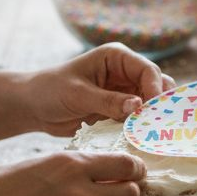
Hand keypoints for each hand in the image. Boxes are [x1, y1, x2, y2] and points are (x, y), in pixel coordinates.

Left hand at [21, 43, 175, 135]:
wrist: (34, 107)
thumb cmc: (51, 91)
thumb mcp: (79, 94)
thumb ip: (108, 101)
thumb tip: (138, 106)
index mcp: (116, 57)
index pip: (147, 70)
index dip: (155, 88)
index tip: (154, 109)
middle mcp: (124, 72)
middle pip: (155, 85)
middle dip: (159, 103)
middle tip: (162, 124)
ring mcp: (123, 92)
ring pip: (150, 103)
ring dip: (152, 117)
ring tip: (153, 133)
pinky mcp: (119, 110)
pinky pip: (138, 118)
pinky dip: (141, 127)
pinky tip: (142, 138)